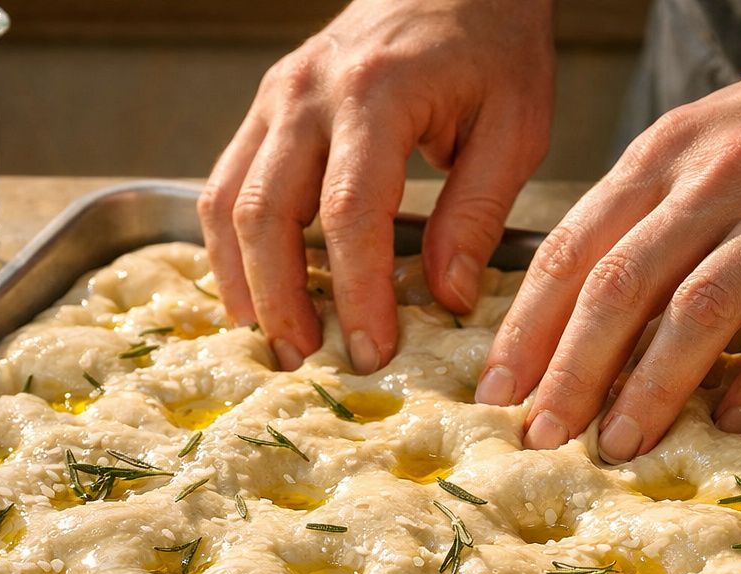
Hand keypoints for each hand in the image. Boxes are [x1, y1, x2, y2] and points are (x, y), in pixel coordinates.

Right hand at [199, 0, 552, 372]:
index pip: (350, 212)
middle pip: (266, 213)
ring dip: (243, 280)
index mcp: (377, 93)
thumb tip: (447, 297)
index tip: (374, 350)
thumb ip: (477, 212)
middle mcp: (310, 92)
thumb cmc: (492, 45)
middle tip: (306, 361)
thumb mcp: (515, 125)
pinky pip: (225, 183)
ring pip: (227, 201)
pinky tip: (257, 290)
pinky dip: (232, 246)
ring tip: (274, 339)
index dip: (357, 291)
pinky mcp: (266, 107)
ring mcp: (277, 95)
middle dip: (281, 299)